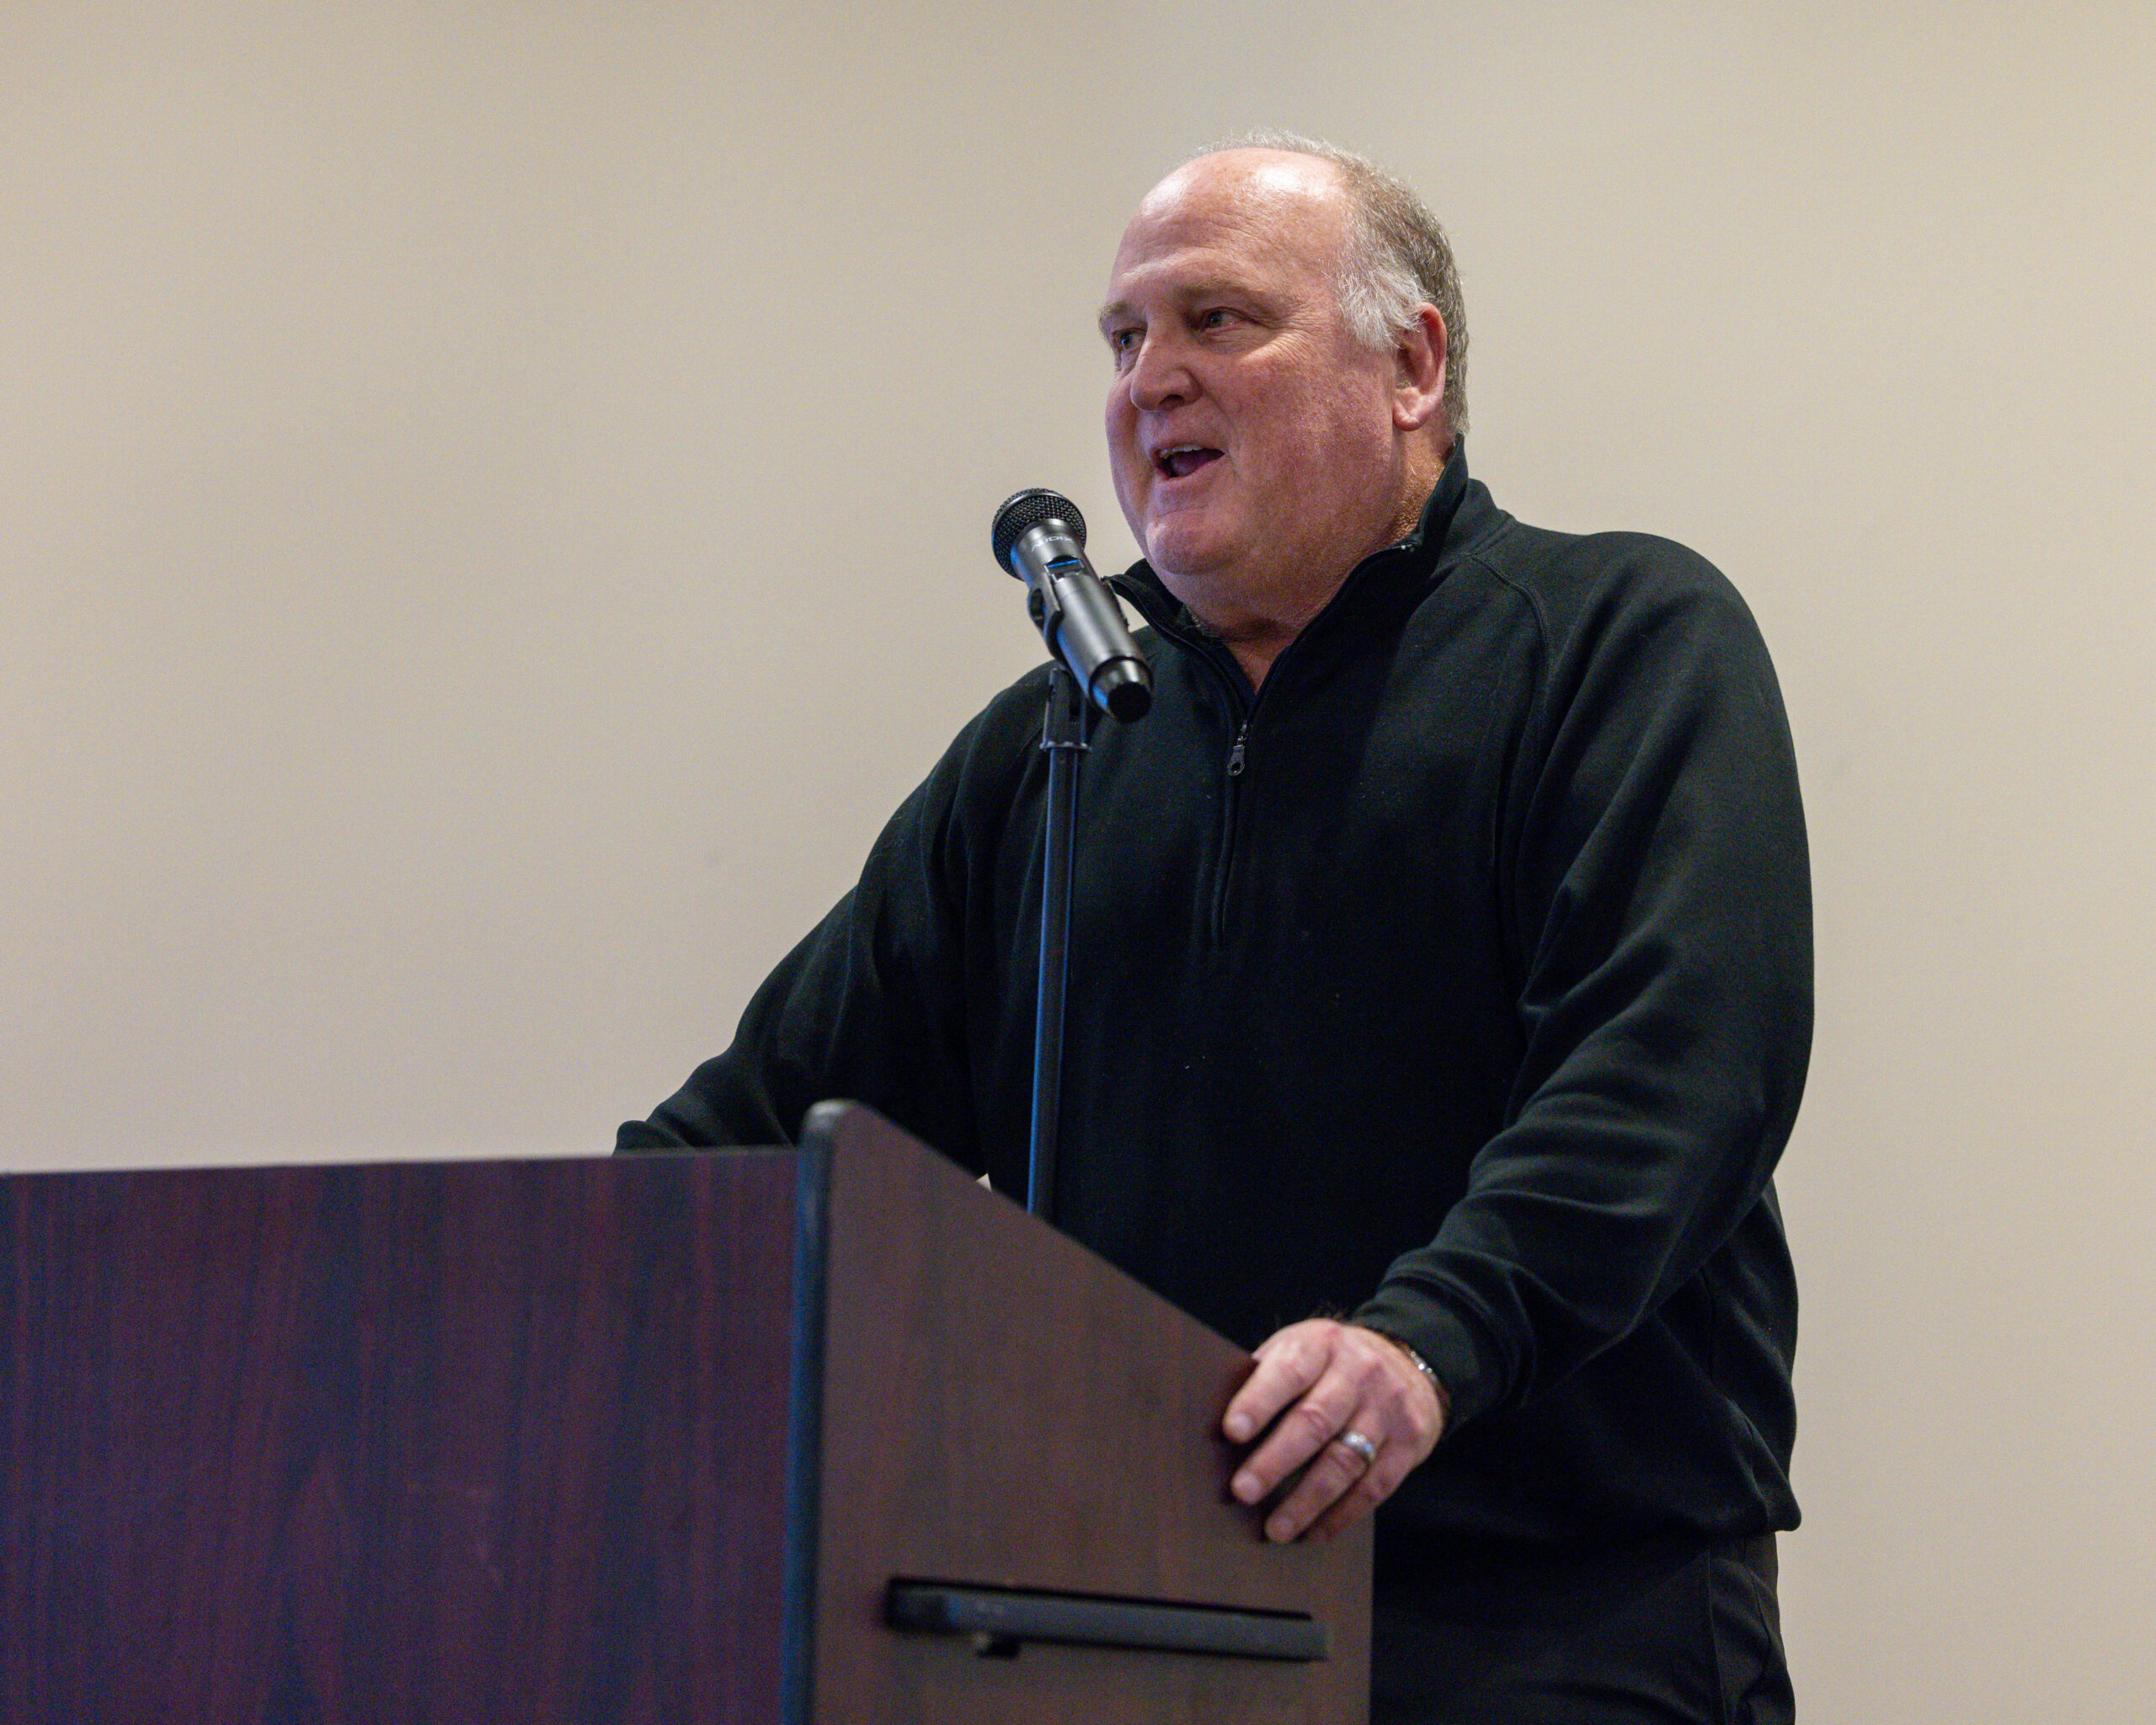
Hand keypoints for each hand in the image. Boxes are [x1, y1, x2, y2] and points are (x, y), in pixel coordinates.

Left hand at [1221, 1319, 1446, 1542]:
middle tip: (1243, 1491)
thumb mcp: (1302, 1349)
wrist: (1408, 1361)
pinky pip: (1374, 1486)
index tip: (1232, 1431)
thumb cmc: (1332, 1362)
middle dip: (1276, 1460)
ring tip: (1276, 1528)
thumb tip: (1213, 1420)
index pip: (1288, 1372)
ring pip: (1345, 1460)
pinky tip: (1315, 1532)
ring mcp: (1387, 1409)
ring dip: (1307, 1500)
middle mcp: (1358, 1373)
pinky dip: (1342, 1515)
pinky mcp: (1409, 1444)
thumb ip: (1268, 1376)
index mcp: (1321, 1344)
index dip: (1259, 1401)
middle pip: (1315, 1420)